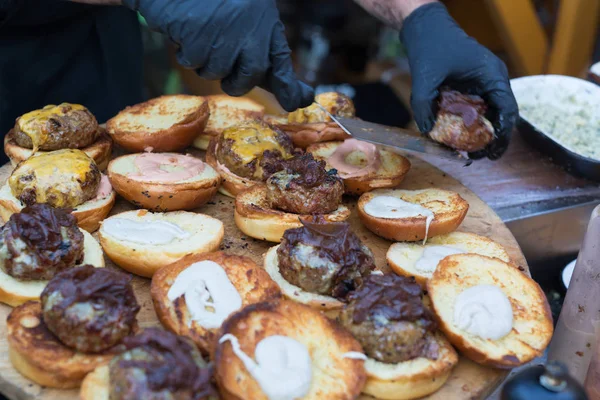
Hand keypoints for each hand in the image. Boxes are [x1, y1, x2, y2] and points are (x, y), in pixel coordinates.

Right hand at [122, 0, 313, 111]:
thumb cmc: (213, 1)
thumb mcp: (247, 19)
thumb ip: (265, 56)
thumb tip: (296, 97)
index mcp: (263, 19)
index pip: (280, 60)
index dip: (288, 86)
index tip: (300, 101)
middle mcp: (249, 26)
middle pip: (250, 76)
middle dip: (236, 82)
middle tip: (224, 68)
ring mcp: (224, 31)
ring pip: (216, 72)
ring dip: (204, 61)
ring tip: (200, 32)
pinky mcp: (198, 33)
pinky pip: (192, 61)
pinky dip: (185, 50)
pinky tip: (186, 28)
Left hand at [400, 3, 517, 159]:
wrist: (426, 27)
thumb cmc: (431, 47)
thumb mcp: (424, 78)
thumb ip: (423, 106)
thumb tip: (427, 131)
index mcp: (492, 75)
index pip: (508, 110)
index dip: (502, 135)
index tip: (492, 153)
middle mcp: (493, 80)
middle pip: (502, 115)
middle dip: (493, 139)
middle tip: (480, 158)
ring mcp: (485, 82)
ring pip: (491, 113)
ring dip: (482, 133)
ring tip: (471, 152)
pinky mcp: (474, 85)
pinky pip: (478, 108)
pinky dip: (472, 123)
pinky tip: (460, 137)